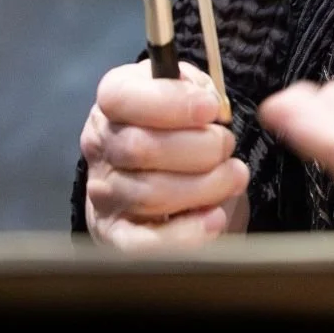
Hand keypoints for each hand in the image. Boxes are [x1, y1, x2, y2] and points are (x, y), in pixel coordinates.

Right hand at [81, 63, 247, 249]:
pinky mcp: (116, 234)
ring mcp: (104, 193)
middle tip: (227, 146)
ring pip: (150, 194)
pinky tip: (214, 219)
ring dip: (205, 187)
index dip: (170, 102)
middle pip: (141, 148)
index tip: (210, 108)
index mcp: (113, 103)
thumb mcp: (187, 94)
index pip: (120, 98)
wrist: (168, 175)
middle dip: (200, 147)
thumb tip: (208, 104)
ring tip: (232, 178)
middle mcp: (100, 146)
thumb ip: (196, 89)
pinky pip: (143, 243)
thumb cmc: (181, 128)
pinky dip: (185, 234)